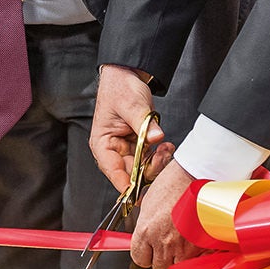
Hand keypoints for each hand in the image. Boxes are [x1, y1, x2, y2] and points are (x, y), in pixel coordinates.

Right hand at [90, 65, 169, 192]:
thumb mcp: (132, 105)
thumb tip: (156, 138)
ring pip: (143, 168)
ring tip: (166, 148)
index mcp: (102, 143)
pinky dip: (160, 155)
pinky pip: (150, 158)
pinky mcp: (139, 145)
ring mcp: (127, 148)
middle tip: (162, 156)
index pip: (113, 172)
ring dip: (157, 162)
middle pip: (131, 174)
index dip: (127, 185)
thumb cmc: (120, 87)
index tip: (141, 194)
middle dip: (149, 169)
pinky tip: (166, 145)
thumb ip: (144, 124)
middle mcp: (113, 150)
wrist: (128, 74)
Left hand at [130, 159, 201, 268]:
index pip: (139, 258)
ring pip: (177, 267)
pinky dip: (195, 256)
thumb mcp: (150, 202)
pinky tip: (194, 241)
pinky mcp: (202, 247)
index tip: (147, 250)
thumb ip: (146, 224)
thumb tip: (144, 237)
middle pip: (158, 267)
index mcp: (147, 230)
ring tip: (181, 243)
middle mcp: (164, 241)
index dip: (144, 255)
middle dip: (161, 258)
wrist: (197, 175)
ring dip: (178, 259)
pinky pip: (195, 261)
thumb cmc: (174, 181)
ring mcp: (184, 246)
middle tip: (166, 245)